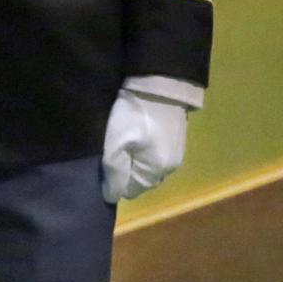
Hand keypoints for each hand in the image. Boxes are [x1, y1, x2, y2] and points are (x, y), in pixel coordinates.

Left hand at [101, 87, 191, 202]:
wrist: (161, 85)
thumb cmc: (134, 117)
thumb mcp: (116, 145)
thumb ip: (113, 174)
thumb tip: (110, 197)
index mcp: (155, 175)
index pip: (128, 192)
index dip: (114, 179)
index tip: (105, 161)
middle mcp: (169, 170)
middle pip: (140, 181)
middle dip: (126, 171)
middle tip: (114, 148)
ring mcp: (176, 155)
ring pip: (148, 167)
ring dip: (136, 159)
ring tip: (126, 140)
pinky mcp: (177, 140)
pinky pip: (156, 154)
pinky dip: (146, 149)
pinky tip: (140, 134)